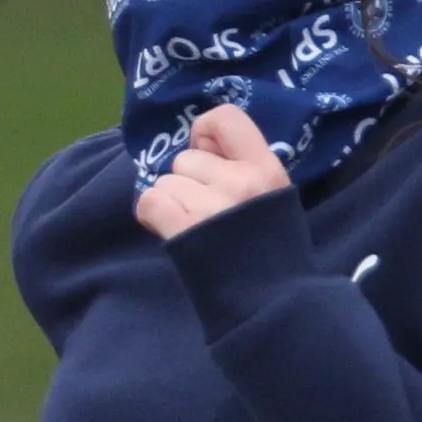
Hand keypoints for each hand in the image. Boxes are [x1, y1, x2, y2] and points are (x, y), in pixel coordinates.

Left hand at [132, 104, 286, 239]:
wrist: (271, 303)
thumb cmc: (271, 251)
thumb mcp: (272, 196)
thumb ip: (243, 168)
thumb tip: (200, 145)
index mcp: (266, 167)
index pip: (224, 118)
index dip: (205, 133)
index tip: (209, 155)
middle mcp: (238, 180)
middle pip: (186, 158)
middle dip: (189, 181)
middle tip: (208, 211)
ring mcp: (211, 204)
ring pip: (165, 182)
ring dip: (173, 203)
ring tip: (197, 228)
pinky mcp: (184, 228)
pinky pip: (149, 201)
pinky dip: (154, 215)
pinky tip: (171, 230)